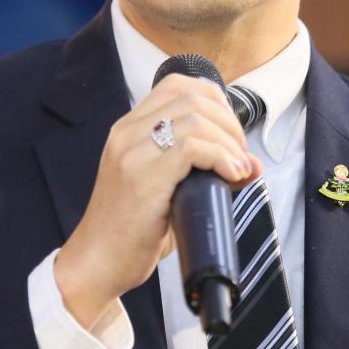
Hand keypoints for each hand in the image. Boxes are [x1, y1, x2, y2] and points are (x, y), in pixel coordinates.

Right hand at [54, 74, 259, 327]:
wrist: (96, 263)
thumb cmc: (132, 233)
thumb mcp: (168, 192)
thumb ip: (203, 172)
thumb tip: (251, 164)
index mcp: (128, 129)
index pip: (177, 85)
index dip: (214, 101)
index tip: (230, 133)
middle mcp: (127, 132)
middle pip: (192, 96)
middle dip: (229, 122)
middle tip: (240, 155)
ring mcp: (132, 151)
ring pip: (196, 117)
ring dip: (229, 141)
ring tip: (238, 169)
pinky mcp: (143, 176)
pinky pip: (193, 147)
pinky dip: (222, 157)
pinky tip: (231, 176)